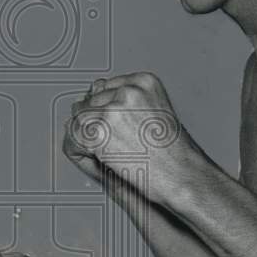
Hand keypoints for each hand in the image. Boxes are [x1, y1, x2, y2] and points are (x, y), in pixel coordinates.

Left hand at [63, 72, 199, 205]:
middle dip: (93, 122)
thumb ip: (128, 102)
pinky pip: (74, 137)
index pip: (105, 87)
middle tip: (108, 142)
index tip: (109, 124)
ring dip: (84, 136)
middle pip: (90, 102)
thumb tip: (94, 91)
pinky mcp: (100, 132)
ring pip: (79, 119)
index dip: (103, 108)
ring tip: (102, 150)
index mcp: (144, 81)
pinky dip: (78, 149)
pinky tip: (93, 157)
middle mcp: (128, 91)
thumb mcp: (156, 111)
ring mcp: (112, 110)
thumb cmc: (174, 151)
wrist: (182, 174)